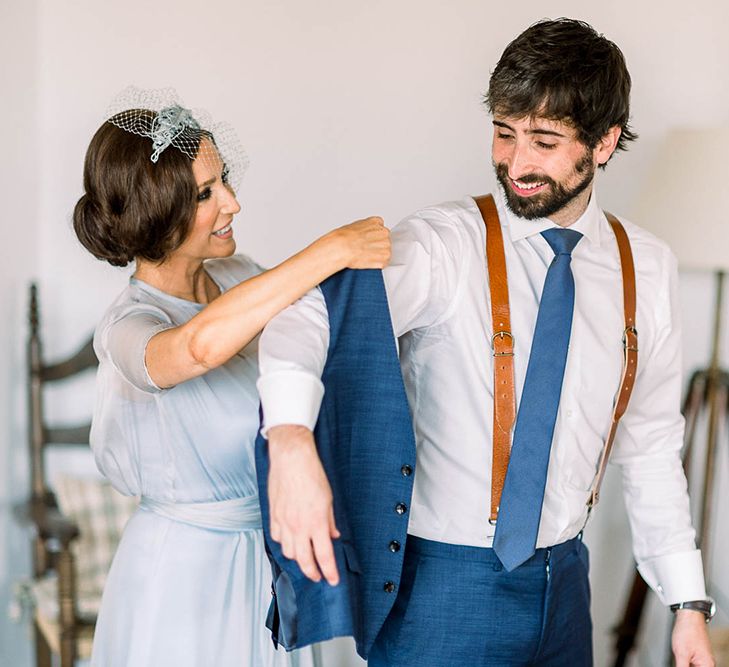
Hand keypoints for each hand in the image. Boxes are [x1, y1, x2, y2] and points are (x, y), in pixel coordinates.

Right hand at [266, 425, 340, 585]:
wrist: (291, 459)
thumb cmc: (311, 474)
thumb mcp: (329, 498)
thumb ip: (331, 521)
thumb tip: (333, 536)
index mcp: (317, 523)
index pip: (324, 556)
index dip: (330, 572)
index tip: (333, 580)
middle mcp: (299, 526)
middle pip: (304, 561)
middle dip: (312, 573)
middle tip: (318, 576)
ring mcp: (284, 522)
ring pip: (288, 552)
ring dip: (297, 559)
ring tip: (305, 558)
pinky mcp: (273, 515)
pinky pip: (277, 538)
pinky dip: (284, 543)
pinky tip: (289, 541)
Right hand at [329, 216, 390, 269]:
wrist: (342, 248)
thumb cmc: (344, 238)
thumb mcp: (355, 226)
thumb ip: (365, 230)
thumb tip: (365, 236)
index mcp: (376, 222)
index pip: (381, 230)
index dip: (374, 238)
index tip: (368, 241)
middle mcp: (384, 232)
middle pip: (385, 241)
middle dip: (377, 247)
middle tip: (366, 250)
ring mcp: (386, 246)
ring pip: (385, 252)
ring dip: (377, 256)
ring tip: (365, 256)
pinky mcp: (384, 258)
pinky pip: (383, 263)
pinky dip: (376, 265)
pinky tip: (367, 262)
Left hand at [672, 609, 714, 665]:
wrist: (688, 615)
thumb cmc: (687, 630)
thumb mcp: (681, 653)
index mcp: (707, 665)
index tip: (681, 664)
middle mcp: (707, 662)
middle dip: (685, 665)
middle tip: (680, 659)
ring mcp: (702, 656)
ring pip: (692, 665)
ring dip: (685, 663)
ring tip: (680, 654)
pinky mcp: (697, 652)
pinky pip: (691, 661)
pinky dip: (685, 660)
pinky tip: (680, 655)